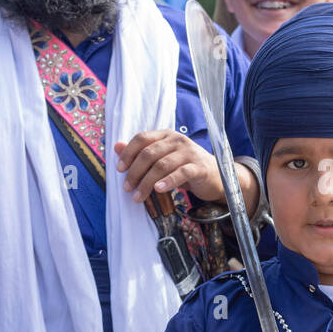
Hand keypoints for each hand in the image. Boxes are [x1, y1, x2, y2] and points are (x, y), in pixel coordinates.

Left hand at [115, 131, 259, 213]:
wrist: (215, 177)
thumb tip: (116, 146)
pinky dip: (168, 182)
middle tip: (127, 188)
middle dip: (135, 172)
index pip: (142, 138)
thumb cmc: (186, 167)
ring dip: (147, 182)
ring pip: (162, 165)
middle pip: (149, 153)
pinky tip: (158, 190)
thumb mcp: (163, 158)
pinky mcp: (199, 167)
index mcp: (166, 135)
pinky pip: (181, 173)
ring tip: (138, 196)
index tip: (120, 170)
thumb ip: (141, 152)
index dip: (128, 153)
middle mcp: (178, 140)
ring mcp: (189, 152)